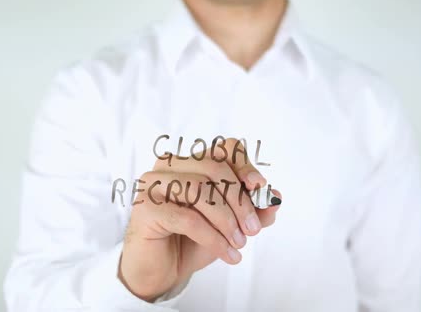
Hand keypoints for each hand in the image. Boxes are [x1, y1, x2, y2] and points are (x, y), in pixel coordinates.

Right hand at [118, 138, 280, 300]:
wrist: (161, 271)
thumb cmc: (192, 242)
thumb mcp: (230, 225)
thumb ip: (253, 210)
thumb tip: (275, 198)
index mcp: (190, 162)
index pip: (223, 149)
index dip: (245, 165)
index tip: (260, 188)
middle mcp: (168, 166)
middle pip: (214, 168)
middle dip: (240, 200)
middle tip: (253, 229)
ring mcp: (153, 184)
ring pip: (200, 190)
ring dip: (227, 220)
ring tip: (239, 243)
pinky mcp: (145, 208)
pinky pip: (188, 218)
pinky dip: (213, 237)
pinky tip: (227, 253)